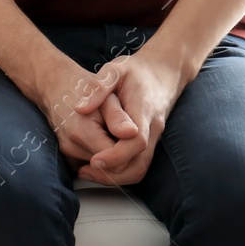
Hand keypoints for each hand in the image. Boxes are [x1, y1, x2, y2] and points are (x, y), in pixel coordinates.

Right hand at [28, 57, 134, 171]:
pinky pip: (91, 165)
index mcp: (81, 130)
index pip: (117, 161)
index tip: (133, 136)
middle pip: (109, 168)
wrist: (57, 86)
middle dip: (120, 154)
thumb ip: (118, 116)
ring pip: (101, 169)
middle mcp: (70, 146)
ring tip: (109, 131)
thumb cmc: (84, 88)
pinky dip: (100, 154)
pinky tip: (100, 136)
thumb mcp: (106, 95)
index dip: (129, 151)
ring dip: (110, 154)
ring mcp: (67, 154)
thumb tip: (132, 133)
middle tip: (122, 132)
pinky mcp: (67, 157)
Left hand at [70, 50, 182, 185]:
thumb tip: (80, 108)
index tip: (93, 160)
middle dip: (112, 174)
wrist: (164, 71)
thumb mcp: (116, 70)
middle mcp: (153, 128)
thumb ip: (98, 87)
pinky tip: (102, 165)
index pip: (136, 141)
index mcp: (144, 110)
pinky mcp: (151, 142)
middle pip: (139, 164)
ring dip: (116, 176)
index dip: (115, 155)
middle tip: (85, 171)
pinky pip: (139, 163)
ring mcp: (154, 137)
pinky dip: (121, 170)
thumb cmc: (137, 70)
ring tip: (89, 171)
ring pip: (140, 168)